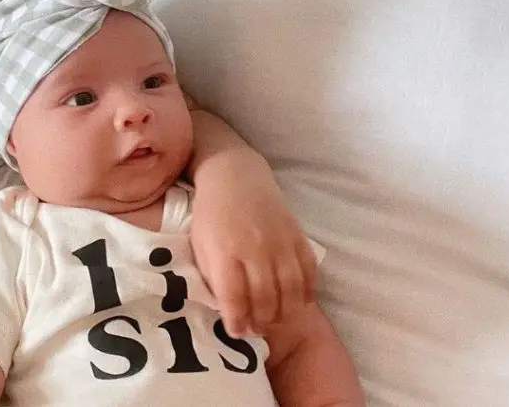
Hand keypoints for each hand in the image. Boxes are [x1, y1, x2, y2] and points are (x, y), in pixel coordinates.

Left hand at [190, 174, 317, 337]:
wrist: (235, 176)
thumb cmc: (211, 214)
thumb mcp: (200, 244)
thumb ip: (212, 275)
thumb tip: (226, 309)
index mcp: (224, 251)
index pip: (234, 296)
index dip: (237, 320)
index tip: (236, 332)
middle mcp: (254, 248)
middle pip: (265, 297)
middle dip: (261, 321)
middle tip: (256, 330)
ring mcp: (279, 242)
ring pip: (290, 289)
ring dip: (284, 312)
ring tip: (275, 321)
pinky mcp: (297, 235)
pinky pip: (308, 270)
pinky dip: (306, 292)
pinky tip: (298, 304)